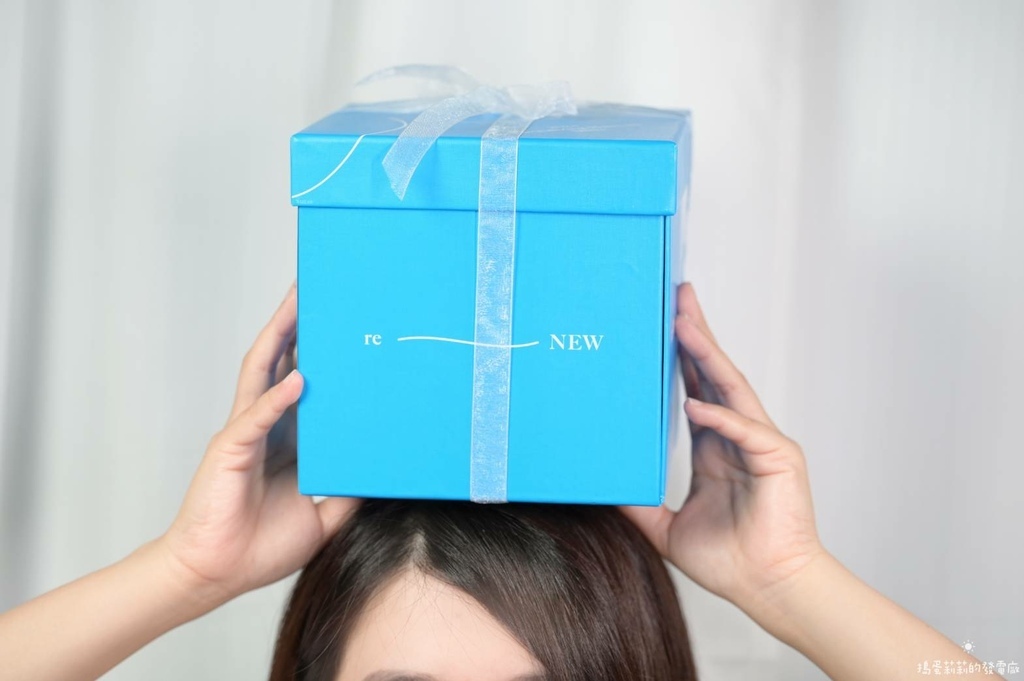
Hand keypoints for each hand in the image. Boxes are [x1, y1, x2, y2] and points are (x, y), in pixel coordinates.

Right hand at [158, 283, 357, 606]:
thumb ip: (349, 487)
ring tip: (298, 305)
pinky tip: (297, 379)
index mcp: (287, 436)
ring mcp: (245, 433)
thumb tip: (385, 467)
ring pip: (262, 372)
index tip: (344, 323)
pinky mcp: (230, 451)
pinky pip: (254, 419)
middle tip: (318, 288)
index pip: (306, 380)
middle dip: (296, 324)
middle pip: (281, 361)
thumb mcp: (324, 514)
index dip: (320, 351)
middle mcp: (265, 424)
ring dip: (279, 338)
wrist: (219, 573)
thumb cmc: (263, 544)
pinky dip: (275, 398)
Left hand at [622, 282, 826, 617]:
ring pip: (731, 389)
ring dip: (707, 356)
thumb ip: (638, 503)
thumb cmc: (729, 559)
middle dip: (695, 334)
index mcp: (714, 444)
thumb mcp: (665, 526)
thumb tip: (600, 486)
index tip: (661, 322)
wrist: (766, 589)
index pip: (694, 387)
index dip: (679, 355)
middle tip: (678, 296)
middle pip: (714, 373)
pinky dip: (721, 417)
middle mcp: (737, 435)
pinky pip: (745, 431)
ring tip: (684, 325)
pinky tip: (695, 403)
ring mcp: (760, 443)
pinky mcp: (779, 460)